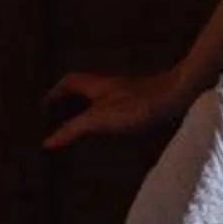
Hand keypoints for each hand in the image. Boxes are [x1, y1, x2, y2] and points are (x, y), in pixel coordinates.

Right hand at [41, 66, 199, 149]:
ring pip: (103, 94)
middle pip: (85, 86)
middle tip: (59, 114)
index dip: (55, 92)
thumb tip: (47, 142)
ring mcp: (131, 90)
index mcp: (98, 85)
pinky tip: (117, 127)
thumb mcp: (101, 119)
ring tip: (84, 122)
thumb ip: (74, 129)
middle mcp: (113, 84)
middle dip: (70, 97)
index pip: (69, 81)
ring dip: (91, 105)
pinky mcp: (146, 98)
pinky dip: (110, 112)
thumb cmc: (140, 105)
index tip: (42, 106)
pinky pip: (120, 103)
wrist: (180, 95)